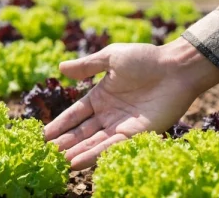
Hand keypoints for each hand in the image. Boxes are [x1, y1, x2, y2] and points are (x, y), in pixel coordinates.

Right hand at [44, 38, 218, 169]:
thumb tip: (60, 68)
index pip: (74, 114)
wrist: (176, 68)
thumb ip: (87, 66)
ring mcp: (121, 125)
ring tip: (58, 161)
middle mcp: (108, 114)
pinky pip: (112, 146)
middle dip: (64, 143)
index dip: (59, 125)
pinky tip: (78, 161)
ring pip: (93, 142)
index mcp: (100, 96)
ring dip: (76, 152)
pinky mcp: (136, 134)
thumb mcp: (111, 58)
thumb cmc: (145, 59)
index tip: (42, 136)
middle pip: (81, 132)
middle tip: (45, 154)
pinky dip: (94, 154)